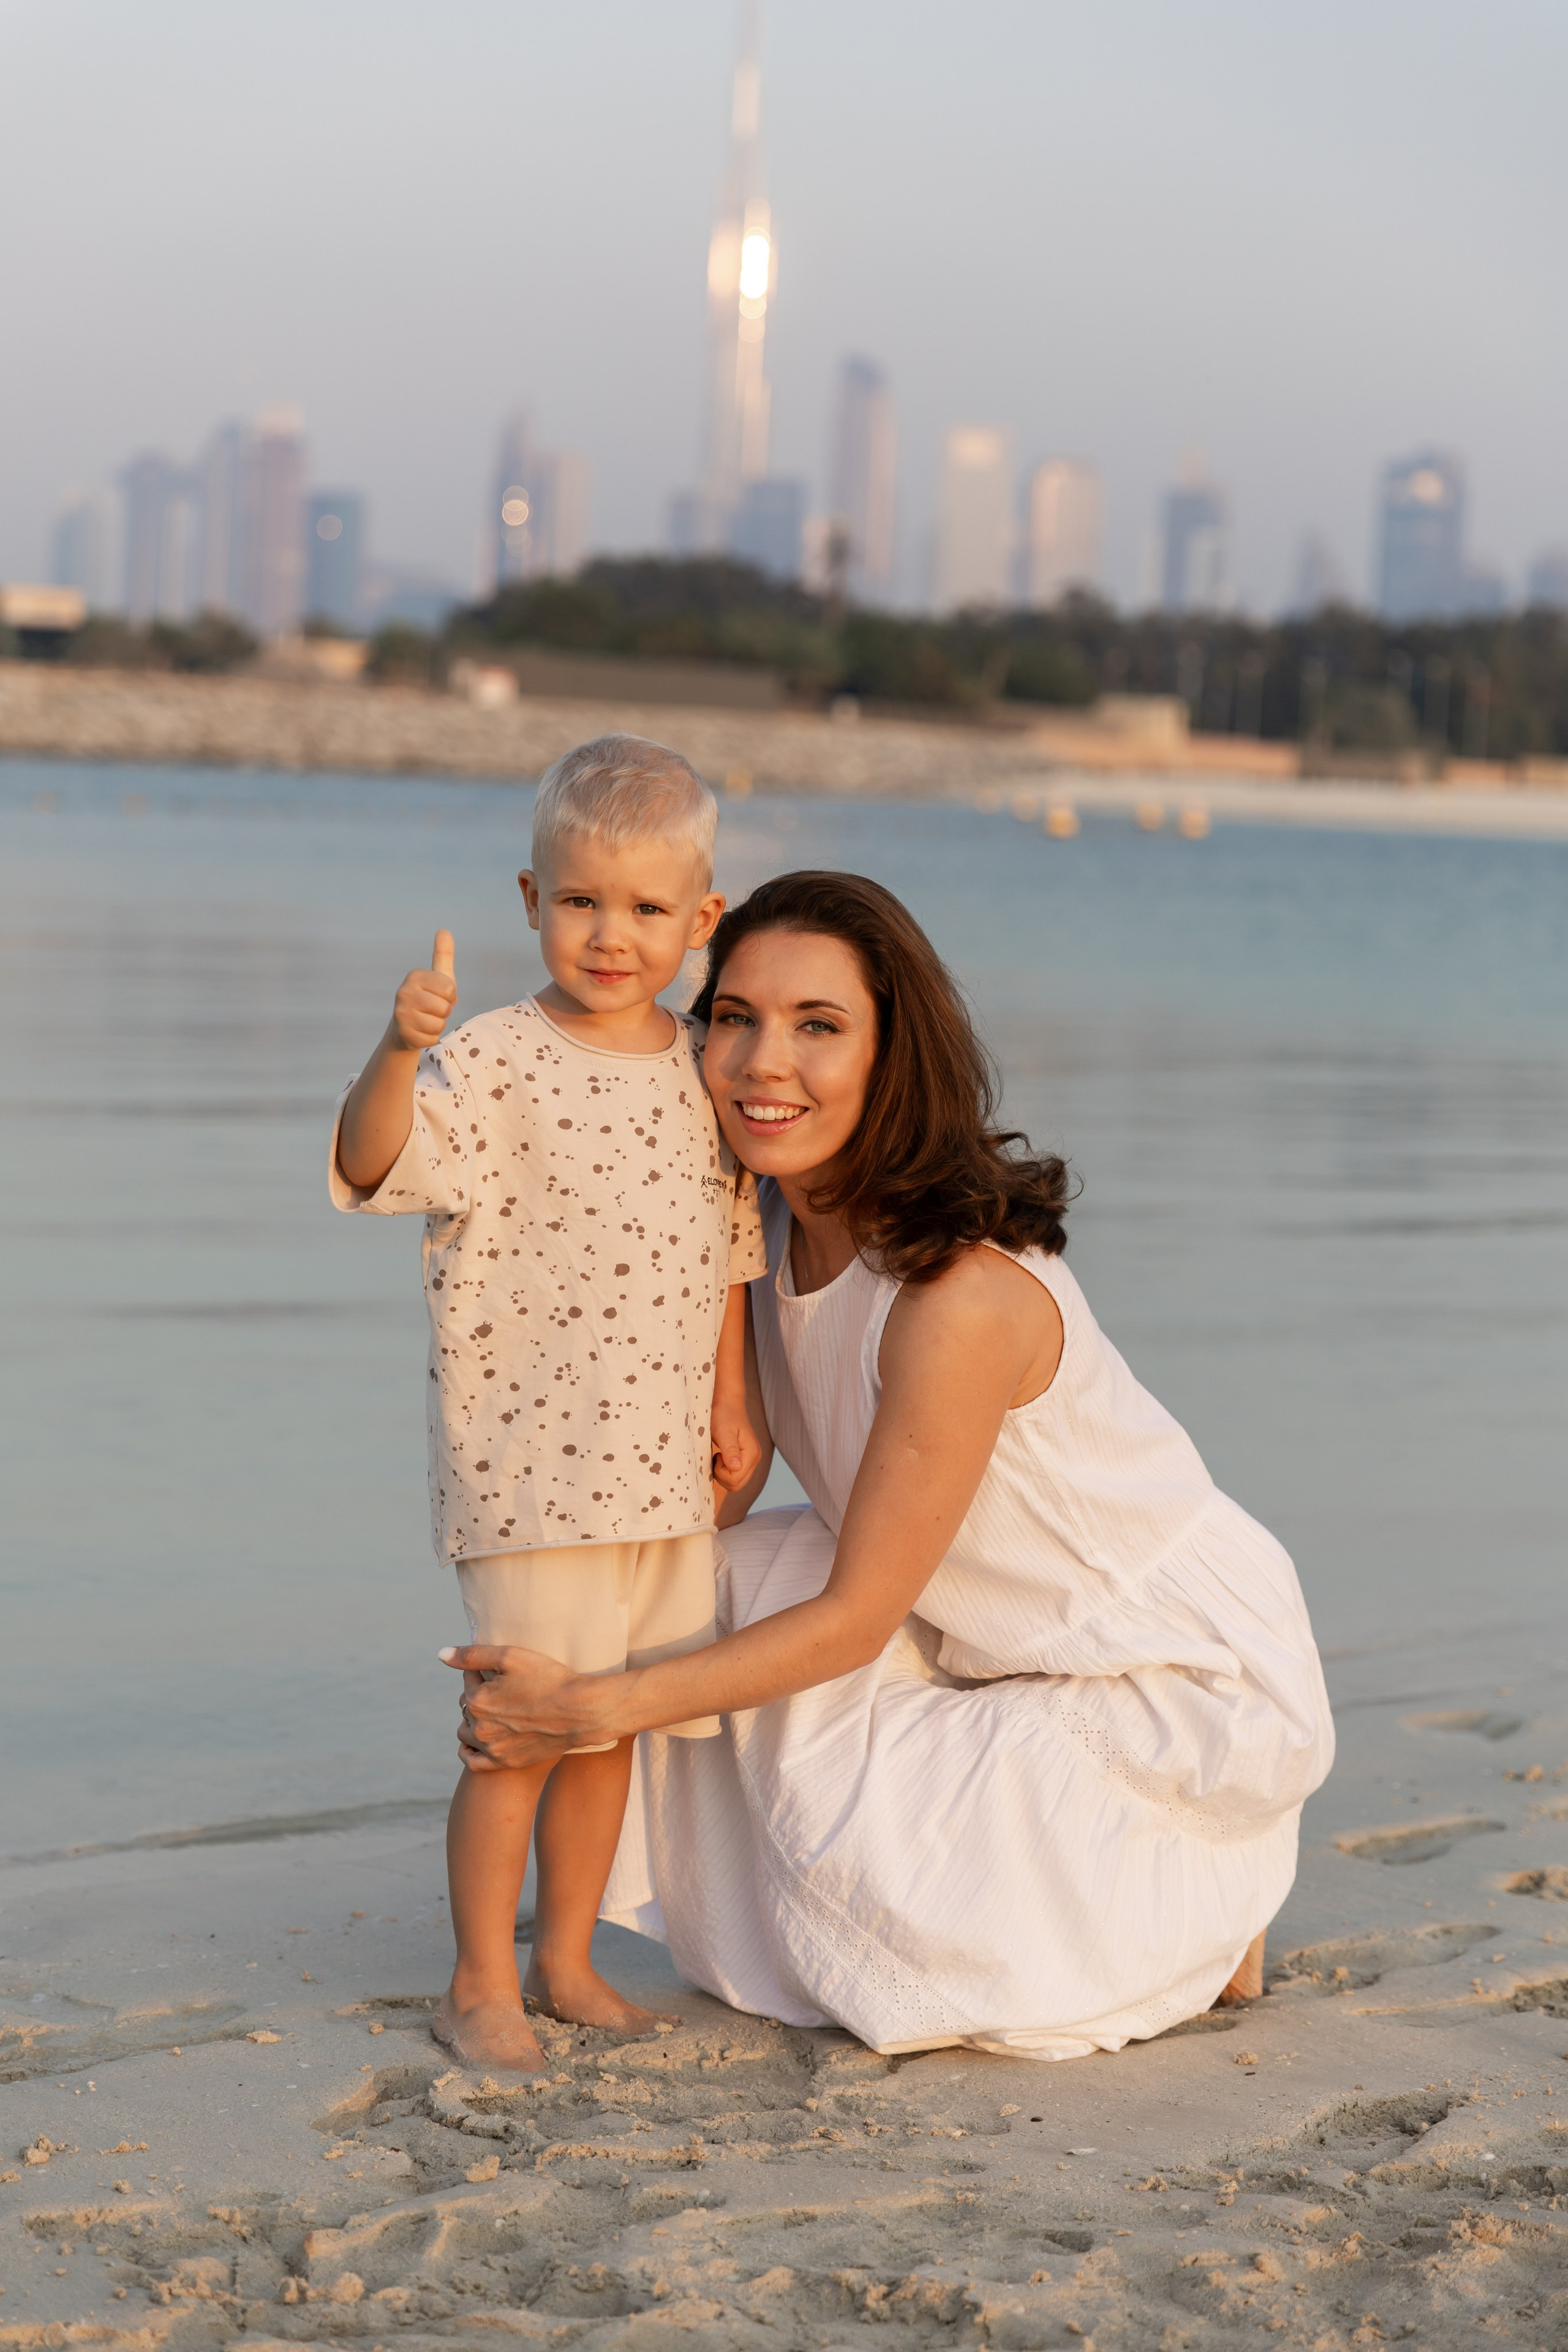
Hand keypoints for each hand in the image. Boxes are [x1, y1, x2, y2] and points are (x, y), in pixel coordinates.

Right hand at [391, 929, 456, 1050]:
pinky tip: (421, 1031)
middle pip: (445, 1008)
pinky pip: (432, 1039)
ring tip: (427, 1019)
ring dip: (438, 1025)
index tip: (439, 995)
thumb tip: (444, 930)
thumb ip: (443, 955)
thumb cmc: (428, 998)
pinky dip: (431, 1038)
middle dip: (444, 1011)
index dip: (450, 996)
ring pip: (439, 1024)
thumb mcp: (439, 977)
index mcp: (415, 976)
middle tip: (432, 1009)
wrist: (405, 1027)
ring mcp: (401, 1013)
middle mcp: (403, 992)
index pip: (450, 989)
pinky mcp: (403, 1033)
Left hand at [439, 1643, 602, 1769]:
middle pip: (465, 1705)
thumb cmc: (549, 1678)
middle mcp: (479, 1727)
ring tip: (497, 1710)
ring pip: (466, 1732)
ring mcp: (491, 1748)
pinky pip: (473, 1762)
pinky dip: (470, 1750)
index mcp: (477, 1700)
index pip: (467, 1679)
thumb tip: (441, 1654)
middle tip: (503, 1688)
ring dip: (474, 1719)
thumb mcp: (511, 1656)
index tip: (502, 1670)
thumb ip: (473, 1655)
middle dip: (478, 1694)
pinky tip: (477, 1740)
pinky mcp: (505, 1762)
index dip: (483, 1670)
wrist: (581, 1711)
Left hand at [711, 1406, 763, 1493]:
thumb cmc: (723, 1415)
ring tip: (719, 1456)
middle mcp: (755, 1459)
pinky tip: (721, 1457)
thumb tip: (736, 1468)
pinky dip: (726, 1471)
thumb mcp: (723, 1432)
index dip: (721, 1472)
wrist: (728, 1403)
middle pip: (737, 1485)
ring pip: (736, 1482)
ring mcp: (752, 1459)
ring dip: (723, 1473)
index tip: (716, 1455)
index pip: (735, 1480)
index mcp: (752, 1453)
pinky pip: (736, 1475)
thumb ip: (730, 1450)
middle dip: (722, 1476)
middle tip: (716, 1457)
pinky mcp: (746, 1459)